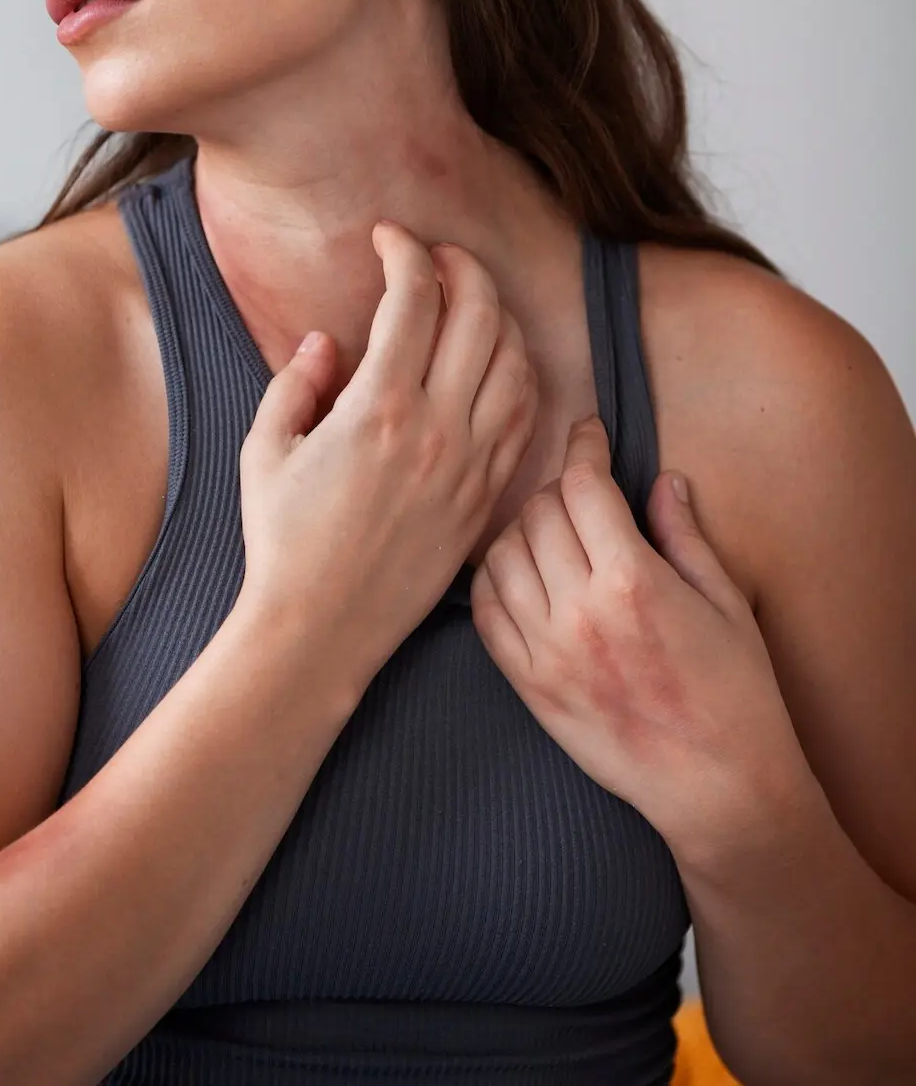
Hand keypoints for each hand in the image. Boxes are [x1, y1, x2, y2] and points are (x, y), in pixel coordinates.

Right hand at [238, 224, 538, 691]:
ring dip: (496, 316)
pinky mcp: (486, 497)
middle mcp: (437, 429)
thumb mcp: (265, 450)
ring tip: (467, 303)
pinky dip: (519, 373)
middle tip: (436, 257)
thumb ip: (295, 382)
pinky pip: (525, 416)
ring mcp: (471, 464)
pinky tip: (495, 363)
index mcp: (377, 408)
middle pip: (479, 315)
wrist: (320, 629)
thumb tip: (326, 341)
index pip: (414, 298)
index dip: (405, 250)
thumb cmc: (281, 540)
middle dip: (462, 266)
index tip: (387, 236)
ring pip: (515, 361)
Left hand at [469, 414, 810, 850]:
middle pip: (538, 513)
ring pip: (502, 555)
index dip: (584, 447)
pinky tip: (516, 571)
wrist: (719, 788)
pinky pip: (485, 613)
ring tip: (550, 531)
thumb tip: (663, 481)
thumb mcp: (726, 602)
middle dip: (558, 487)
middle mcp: (580, 610)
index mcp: (633, 581)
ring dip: (522, 530)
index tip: (589, 434)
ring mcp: (547, 651)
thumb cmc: (737, 693)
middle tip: (579, 491)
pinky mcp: (529, 686)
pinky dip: (492, 579)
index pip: (583, 485)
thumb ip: (684, 535)